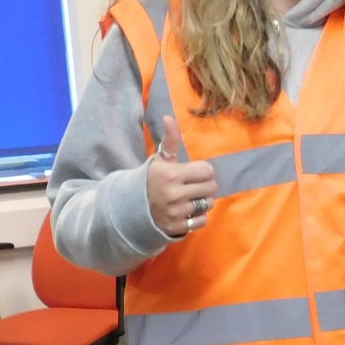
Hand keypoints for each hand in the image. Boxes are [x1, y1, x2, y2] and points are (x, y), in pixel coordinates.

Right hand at [147, 116, 218, 236]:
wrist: (133, 207)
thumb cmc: (152, 179)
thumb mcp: (160, 159)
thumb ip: (170, 140)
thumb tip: (168, 116)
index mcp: (171, 174)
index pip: (207, 171)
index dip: (203, 171)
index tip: (194, 173)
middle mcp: (174, 194)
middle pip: (211, 188)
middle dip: (205, 186)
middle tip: (194, 186)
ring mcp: (176, 212)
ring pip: (207, 204)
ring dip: (202, 202)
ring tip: (191, 198)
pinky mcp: (177, 227)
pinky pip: (202, 221)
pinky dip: (198, 217)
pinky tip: (187, 211)